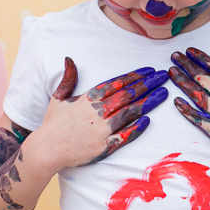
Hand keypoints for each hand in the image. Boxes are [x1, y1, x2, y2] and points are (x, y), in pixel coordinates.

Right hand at [33, 57, 168, 170]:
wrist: (46, 150)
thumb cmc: (53, 124)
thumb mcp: (58, 97)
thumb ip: (68, 78)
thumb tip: (69, 59)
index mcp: (88, 98)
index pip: (116, 83)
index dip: (135, 76)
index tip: (150, 70)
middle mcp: (97, 112)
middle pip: (127, 95)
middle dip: (147, 84)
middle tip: (164, 76)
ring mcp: (101, 130)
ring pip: (129, 112)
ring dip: (148, 102)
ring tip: (163, 93)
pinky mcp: (104, 147)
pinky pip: (124, 136)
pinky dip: (136, 128)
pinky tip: (148, 120)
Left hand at [169, 47, 209, 161]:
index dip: (200, 57)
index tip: (189, 51)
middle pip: (201, 78)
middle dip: (186, 65)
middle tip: (175, 57)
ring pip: (196, 95)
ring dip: (182, 82)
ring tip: (172, 72)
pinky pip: (197, 118)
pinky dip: (185, 110)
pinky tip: (176, 101)